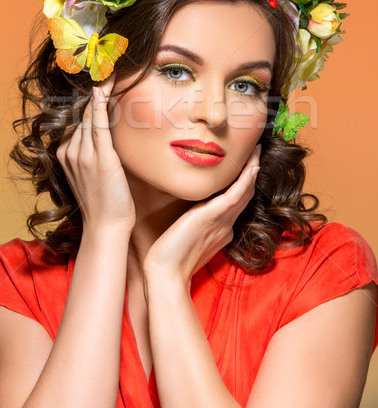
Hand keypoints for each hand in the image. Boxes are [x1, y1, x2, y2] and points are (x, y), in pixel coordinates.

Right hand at [56, 73, 135, 232]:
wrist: (106, 226)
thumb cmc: (106, 202)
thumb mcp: (96, 173)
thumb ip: (97, 151)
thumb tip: (110, 134)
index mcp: (67, 153)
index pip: (79, 118)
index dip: (91, 99)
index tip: (102, 80)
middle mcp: (71, 151)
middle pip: (83, 113)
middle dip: (96, 91)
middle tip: (107, 67)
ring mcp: (82, 154)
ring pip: (90, 116)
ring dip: (100, 93)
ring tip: (110, 72)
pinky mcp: (99, 159)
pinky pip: (98, 126)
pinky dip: (100, 106)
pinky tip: (103, 90)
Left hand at [143, 144, 260, 285]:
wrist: (165, 274)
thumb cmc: (170, 257)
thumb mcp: (187, 235)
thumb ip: (195, 223)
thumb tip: (193, 211)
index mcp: (221, 229)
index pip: (237, 201)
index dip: (245, 182)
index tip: (247, 165)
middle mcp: (226, 225)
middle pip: (245, 194)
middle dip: (253, 171)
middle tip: (257, 150)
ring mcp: (222, 222)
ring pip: (244, 192)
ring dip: (252, 169)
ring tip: (256, 150)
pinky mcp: (211, 218)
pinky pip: (234, 197)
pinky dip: (244, 181)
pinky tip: (251, 167)